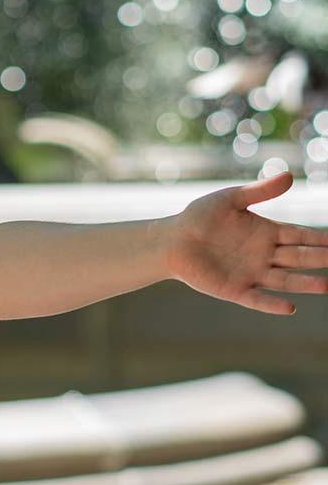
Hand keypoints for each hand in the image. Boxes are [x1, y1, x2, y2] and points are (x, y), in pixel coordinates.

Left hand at [167, 170, 327, 314]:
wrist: (171, 240)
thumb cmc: (199, 217)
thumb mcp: (230, 199)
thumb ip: (260, 191)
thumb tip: (290, 177)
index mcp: (267, 233)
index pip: (302, 236)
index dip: (322, 239)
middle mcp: (264, 255)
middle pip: (300, 258)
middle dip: (322, 259)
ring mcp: (250, 273)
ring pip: (285, 280)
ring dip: (305, 283)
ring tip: (327, 286)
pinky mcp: (233, 289)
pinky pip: (256, 299)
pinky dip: (272, 304)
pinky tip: (290, 307)